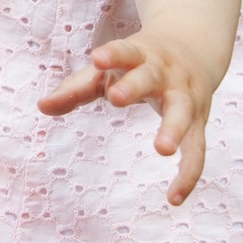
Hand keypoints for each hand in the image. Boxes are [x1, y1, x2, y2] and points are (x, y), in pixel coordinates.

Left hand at [39, 28, 219, 204]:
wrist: (195, 44)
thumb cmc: (138, 62)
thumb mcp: (109, 69)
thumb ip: (76, 88)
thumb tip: (42, 107)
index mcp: (139, 56)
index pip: (125, 51)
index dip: (112, 55)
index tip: (97, 59)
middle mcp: (164, 72)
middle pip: (150, 77)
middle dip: (134, 85)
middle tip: (117, 97)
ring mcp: (185, 95)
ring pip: (182, 112)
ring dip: (173, 129)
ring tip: (162, 149)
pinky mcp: (199, 120)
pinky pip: (197, 148)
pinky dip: (189, 173)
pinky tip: (175, 198)